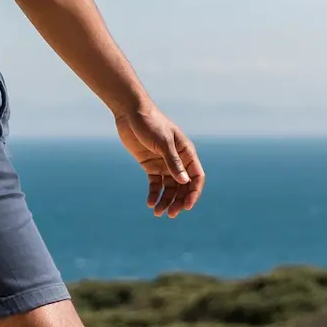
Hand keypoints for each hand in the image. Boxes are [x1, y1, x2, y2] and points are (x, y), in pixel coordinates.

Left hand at [114, 103, 204, 218]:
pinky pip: (155, 184)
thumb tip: (185, 182)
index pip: (196, 177)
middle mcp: (177, 160)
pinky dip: (154, 194)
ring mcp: (164, 163)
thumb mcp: (163, 142)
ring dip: (166, 200)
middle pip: (183, 186)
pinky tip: (150, 203)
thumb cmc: (150, 123)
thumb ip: (173, 162)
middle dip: (179, 201)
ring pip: (169, 188)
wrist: (130, 113)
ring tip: (157, 213)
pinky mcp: (150, 165)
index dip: (194, 193)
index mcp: (186, 152)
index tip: (187, 206)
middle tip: (170, 214)